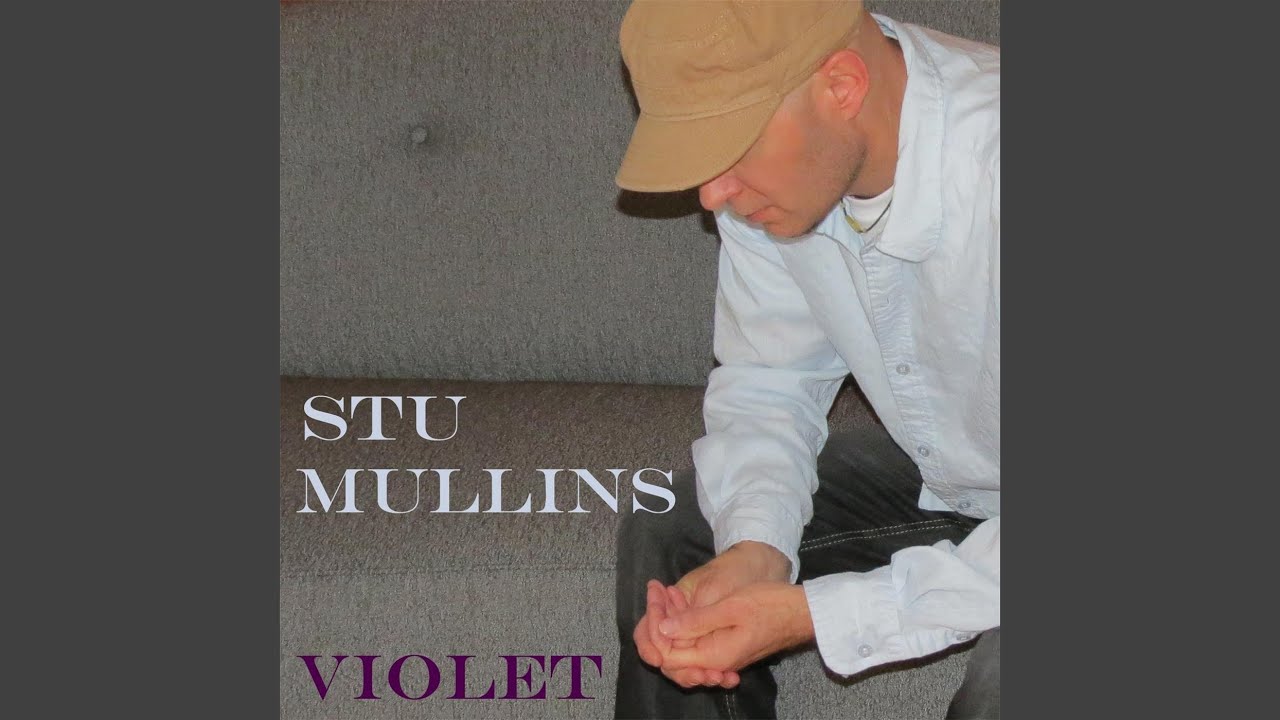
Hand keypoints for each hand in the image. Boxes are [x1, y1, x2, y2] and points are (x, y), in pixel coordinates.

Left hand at [631, 541, 790, 688]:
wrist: (802, 612)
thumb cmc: (771, 605)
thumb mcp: (730, 607)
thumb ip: (695, 621)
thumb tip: (663, 629)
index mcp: (714, 656)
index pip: (668, 657)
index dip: (657, 631)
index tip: (657, 600)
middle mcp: (716, 662)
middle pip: (673, 655)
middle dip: (661, 625)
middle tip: (661, 591)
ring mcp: (723, 656)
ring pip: (685, 647)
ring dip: (673, 621)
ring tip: (671, 591)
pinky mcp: (728, 647)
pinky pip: (698, 643)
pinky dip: (687, 623)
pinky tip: (684, 601)